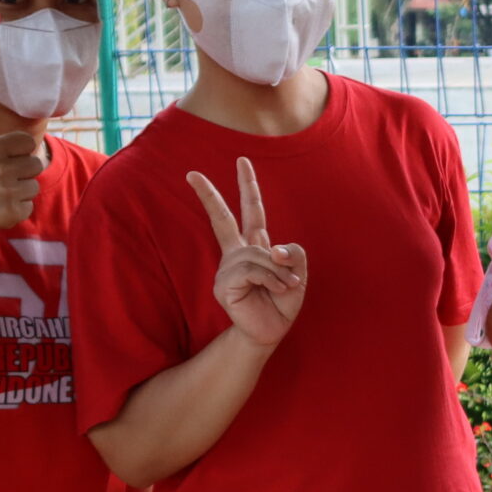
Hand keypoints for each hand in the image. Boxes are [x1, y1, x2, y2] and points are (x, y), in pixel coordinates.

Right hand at [0, 92, 43, 243]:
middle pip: (35, 165)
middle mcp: (0, 169)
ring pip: (34, 187)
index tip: (5, 159)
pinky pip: (29, 207)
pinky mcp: (11, 212)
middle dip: (21, 173)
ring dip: (19, 192)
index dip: (19, 151)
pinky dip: (16, 210)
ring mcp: (7, 191)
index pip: (27, 142)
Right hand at [189, 157, 307, 349]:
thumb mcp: (298, 273)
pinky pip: (252, 271)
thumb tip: (274, 249)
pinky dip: (271, 279)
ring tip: (286, 286)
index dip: (248, 186)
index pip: (251, 211)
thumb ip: (294, 254)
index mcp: (254, 246)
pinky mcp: (224, 284)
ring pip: (258, 255)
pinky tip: (276, 291)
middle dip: (208, 195)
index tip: (242, 160)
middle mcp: (237, 254)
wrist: (270, 331)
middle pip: (221, 218)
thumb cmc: (282, 303)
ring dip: (279, 271)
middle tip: (192, 174)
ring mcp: (227, 268)